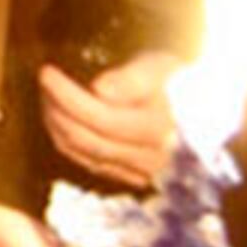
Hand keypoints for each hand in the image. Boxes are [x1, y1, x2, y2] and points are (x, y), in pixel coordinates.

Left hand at [40, 51, 179, 190]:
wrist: (202, 108)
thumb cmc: (177, 81)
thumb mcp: (158, 68)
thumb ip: (132, 79)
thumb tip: (99, 90)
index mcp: (159, 129)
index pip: (101, 117)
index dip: (68, 96)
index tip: (47, 73)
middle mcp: (151, 158)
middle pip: (87, 138)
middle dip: (57, 109)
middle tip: (44, 82)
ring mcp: (141, 172)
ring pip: (83, 153)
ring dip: (57, 125)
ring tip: (48, 97)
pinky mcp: (132, 178)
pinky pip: (89, 163)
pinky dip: (68, 141)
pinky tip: (60, 119)